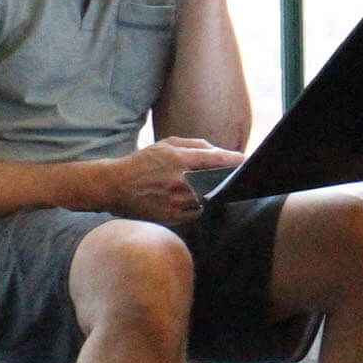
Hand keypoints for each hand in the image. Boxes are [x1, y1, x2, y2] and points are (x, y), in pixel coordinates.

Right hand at [105, 137, 244, 225]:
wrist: (115, 186)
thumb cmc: (142, 162)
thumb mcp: (166, 144)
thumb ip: (195, 145)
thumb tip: (220, 152)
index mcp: (179, 160)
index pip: (218, 160)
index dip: (236, 160)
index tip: (247, 161)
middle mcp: (180, 182)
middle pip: (217, 182)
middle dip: (225, 179)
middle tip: (232, 177)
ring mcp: (177, 202)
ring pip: (209, 200)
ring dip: (214, 194)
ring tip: (213, 188)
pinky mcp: (173, 217)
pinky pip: (197, 213)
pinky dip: (200, 206)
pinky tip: (196, 200)